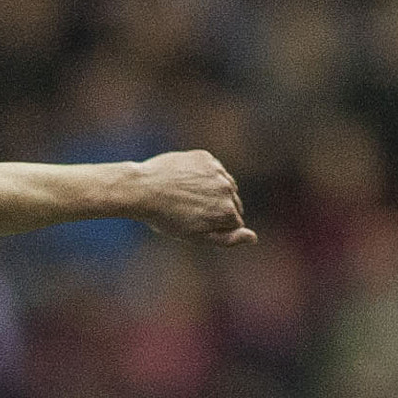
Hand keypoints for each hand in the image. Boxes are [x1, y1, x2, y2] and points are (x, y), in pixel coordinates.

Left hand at [133, 151, 256, 245]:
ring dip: (211, 192)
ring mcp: (217, 172)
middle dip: (217, 209)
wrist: (143, 189)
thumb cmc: (165, 218)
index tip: (197, 226)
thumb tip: (254, 238)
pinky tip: (183, 183)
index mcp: (227, 212)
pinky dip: (202, 177)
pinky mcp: (205, 158)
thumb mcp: (195, 235)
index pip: (235, 223)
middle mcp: (228, 189)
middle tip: (190, 213)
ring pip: (223, 185)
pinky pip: (211, 170)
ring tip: (186, 198)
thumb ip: (226, 239)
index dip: (216, 227)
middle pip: (232, 203)